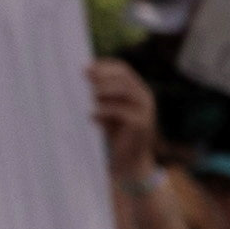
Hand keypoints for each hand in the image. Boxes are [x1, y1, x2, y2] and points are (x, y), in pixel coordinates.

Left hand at [90, 59, 161, 194]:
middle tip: (84, 78)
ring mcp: (146, 111)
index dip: (104, 66)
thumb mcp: (108, 110)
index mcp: (137, 91)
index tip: (84, 68)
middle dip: (102, 76)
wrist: (131, 162)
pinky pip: (120, 111)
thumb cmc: (117, 134)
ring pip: (124, 90)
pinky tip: (92, 117)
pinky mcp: (141, 124)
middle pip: (123, 77)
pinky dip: (103, 111)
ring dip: (103, 90)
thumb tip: (83, 76)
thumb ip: (101, 95)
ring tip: (89, 97)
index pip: (122, 70)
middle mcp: (145, 98)